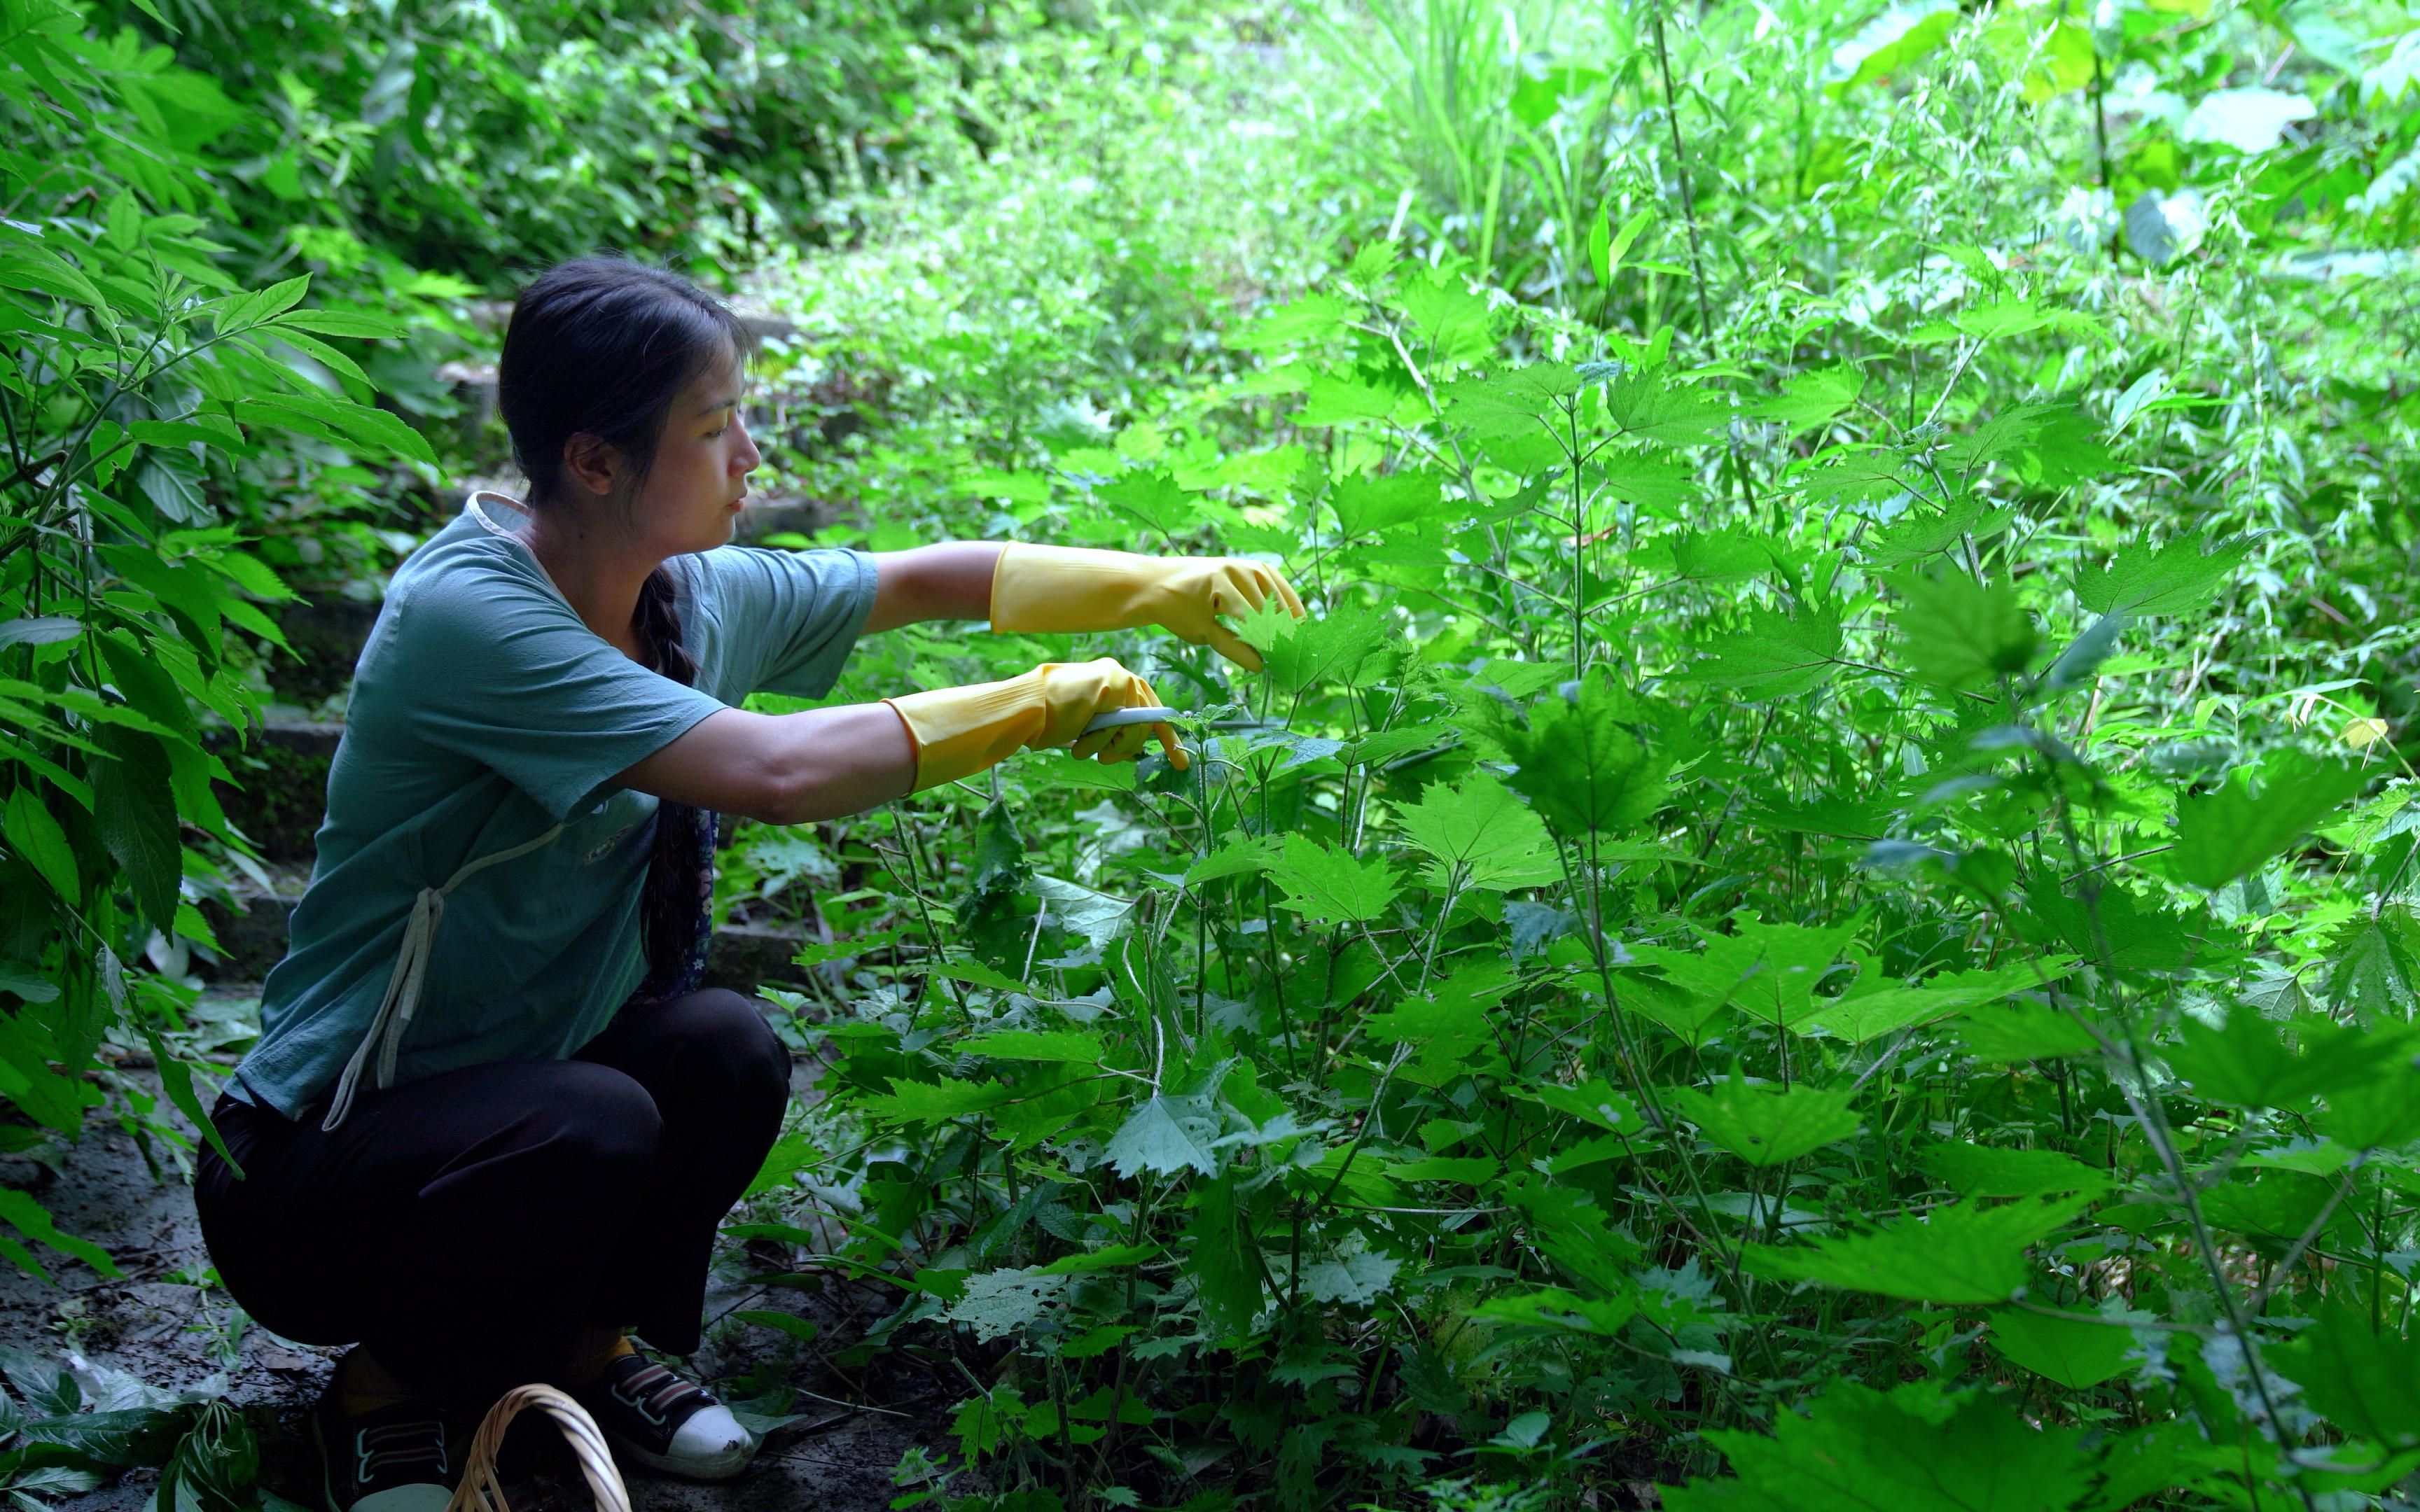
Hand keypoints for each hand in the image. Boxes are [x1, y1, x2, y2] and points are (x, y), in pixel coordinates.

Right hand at [884, 657, 1185, 791]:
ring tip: (1084, 746)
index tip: (1181, 762)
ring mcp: (1118, 678)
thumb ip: (1116, 728)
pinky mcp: (1111, 685)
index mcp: (1118, 682)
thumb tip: (1139, 748)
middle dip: (1127, 746)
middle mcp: (1122, 675)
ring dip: (1110, 746)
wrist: (1026, 708)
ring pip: (1137, 726)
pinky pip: (1121, 725)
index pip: (1153, 710)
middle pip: (1147, 722)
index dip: (1168, 738)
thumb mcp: (1092, 725)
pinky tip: (1080, 739)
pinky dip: (1100, 740)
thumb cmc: (1052, 719)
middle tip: (1104, 756)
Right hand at [989, 544, 1308, 670]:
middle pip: (1281, 612)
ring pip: (1263, 616)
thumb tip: (1267, 666)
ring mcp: (1235, 572)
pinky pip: (1240, 618)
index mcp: (1259, 575)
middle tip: (1297, 669)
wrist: (1150, 590)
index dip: (1301, 634)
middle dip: (1288, 643)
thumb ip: (1245, 641)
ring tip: (1278, 667)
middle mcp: (1250, 569)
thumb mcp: (1221, 626)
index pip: (1292, 606)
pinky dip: (1249, 643)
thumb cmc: (1187, 606)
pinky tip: (1257, 661)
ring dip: (1271, 644)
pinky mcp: (1218, 580)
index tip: (1308, 659)